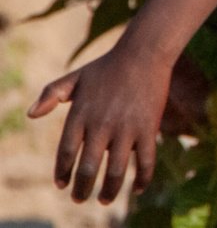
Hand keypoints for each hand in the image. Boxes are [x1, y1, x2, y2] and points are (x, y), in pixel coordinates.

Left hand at [27, 47, 170, 203]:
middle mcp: (101, 125)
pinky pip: (146, 162)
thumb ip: (51, 94)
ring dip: (110, 191)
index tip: (62, 184)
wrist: (144, 53)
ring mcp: (127, 128)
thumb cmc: (107, 66)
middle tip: (80, 198)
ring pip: (116, 171)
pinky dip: (142, 180)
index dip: (62, 172)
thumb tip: (30, 115)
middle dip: (82, 189)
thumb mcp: (75, 77)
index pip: (66, 152)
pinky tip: (138, 190)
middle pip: (88, 168)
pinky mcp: (149, 128)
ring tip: (105, 199)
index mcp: (81, 114)